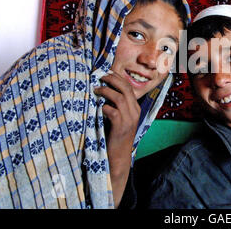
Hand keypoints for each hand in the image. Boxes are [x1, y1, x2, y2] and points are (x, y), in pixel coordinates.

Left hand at [94, 71, 140, 206]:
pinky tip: (98, 108)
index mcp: (135, 108)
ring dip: (106, 91)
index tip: (106, 72)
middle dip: (112, 79)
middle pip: (125, 88)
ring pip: (119, 97)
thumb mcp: (119, 119)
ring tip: (96, 90)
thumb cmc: (114, 137)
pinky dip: (104, 107)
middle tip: (100, 76)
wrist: (118, 157)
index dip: (117, 78)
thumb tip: (103, 90)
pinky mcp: (121, 127)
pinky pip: (112, 111)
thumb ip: (115, 106)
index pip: (128, 87)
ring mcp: (129, 120)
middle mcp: (134, 112)